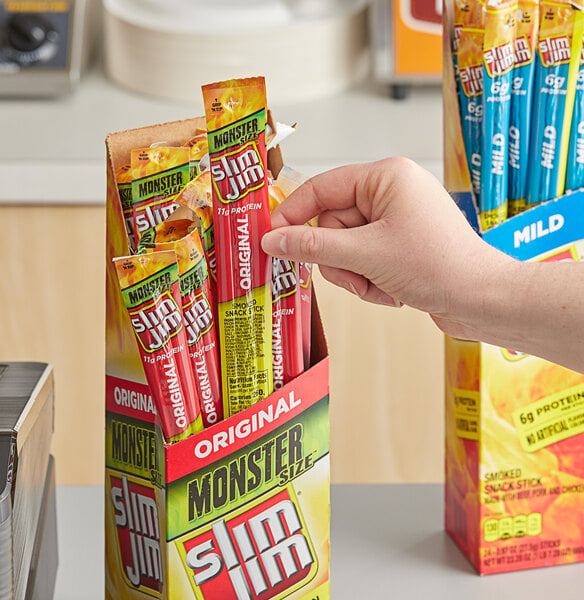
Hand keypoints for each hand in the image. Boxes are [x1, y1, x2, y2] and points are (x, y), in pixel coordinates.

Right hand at [262, 158, 513, 340]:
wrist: (481, 300)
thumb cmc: (437, 266)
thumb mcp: (366, 254)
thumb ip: (313, 247)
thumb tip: (273, 239)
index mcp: (385, 177)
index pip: (321, 188)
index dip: (293, 214)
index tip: (271, 239)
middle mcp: (389, 193)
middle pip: (331, 224)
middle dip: (339, 259)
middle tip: (355, 277)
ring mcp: (394, 220)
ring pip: (344, 248)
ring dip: (354, 275)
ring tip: (379, 287)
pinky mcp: (398, 245)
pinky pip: (362, 260)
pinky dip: (369, 281)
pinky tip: (392, 292)